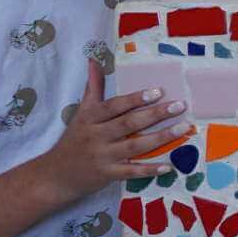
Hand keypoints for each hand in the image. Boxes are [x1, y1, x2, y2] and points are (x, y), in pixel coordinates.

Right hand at [40, 62, 192, 203]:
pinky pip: (131, 171)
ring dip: (160, 138)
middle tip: (179, 105)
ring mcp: (103, 156)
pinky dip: (149, 170)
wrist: (55, 175)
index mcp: (90, 118)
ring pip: (134, 145)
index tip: (158, 90)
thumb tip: (94, 60)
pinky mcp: (108, 175)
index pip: (115, 106)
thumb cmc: (74, 140)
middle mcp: (96, 136)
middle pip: (128, 124)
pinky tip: (169, 165)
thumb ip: (92, 88)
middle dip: (155, 114)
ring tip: (182, 128)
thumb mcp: (80, 113)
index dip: (136, 99)